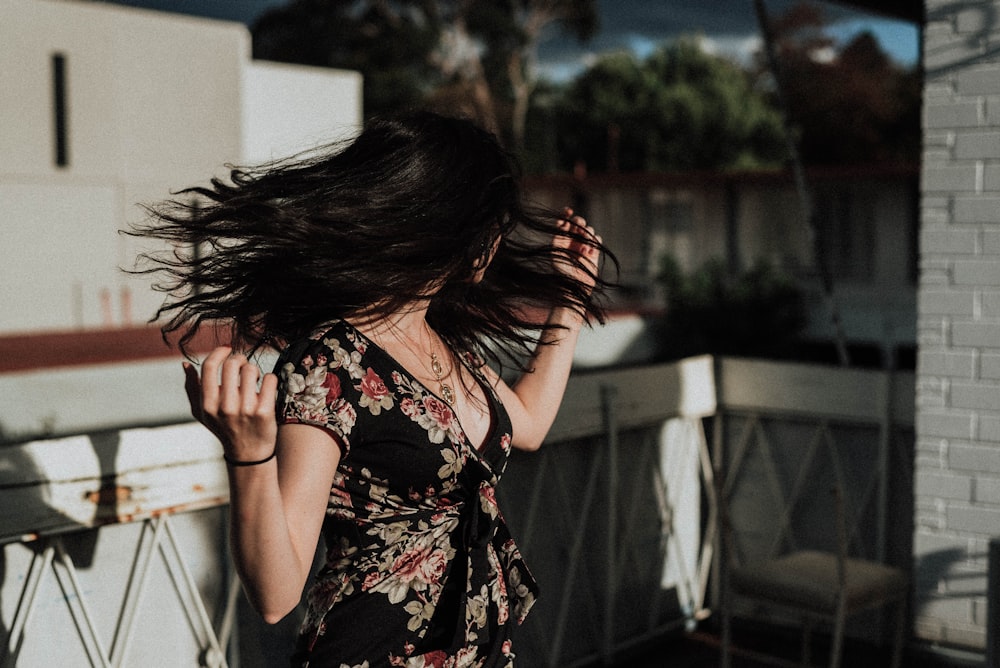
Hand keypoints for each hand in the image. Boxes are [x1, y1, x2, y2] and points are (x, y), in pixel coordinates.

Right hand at [183, 346, 278, 460]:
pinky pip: (269, 379)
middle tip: (243, 366)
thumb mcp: (202, 413)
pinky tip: (265, 388)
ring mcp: (246, 410)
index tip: (227, 349)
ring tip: (254, 379)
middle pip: (232, 364)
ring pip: (251, 370)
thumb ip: (192, 388)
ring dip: (254, 370)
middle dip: (239, 360)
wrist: (248, 454)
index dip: (219, 352)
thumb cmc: (224, 428)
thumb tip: (185, 364)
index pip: (210, 367)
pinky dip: (269, 379)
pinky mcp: (265, 412)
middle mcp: (225, 407)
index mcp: (207, 405)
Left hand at [554, 208, 601, 291]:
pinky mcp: (594, 252)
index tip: (568, 211)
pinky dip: (595, 242)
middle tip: (580, 226)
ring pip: (589, 230)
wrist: (574, 288)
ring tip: (584, 249)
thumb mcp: (555, 253)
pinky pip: (597, 240)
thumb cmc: (561, 273)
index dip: (565, 214)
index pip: (563, 222)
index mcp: (560, 240)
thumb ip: (558, 238)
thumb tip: (562, 221)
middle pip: (578, 223)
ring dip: (587, 236)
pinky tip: (589, 253)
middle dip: (579, 222)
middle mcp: (572, 241)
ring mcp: (583, 246)